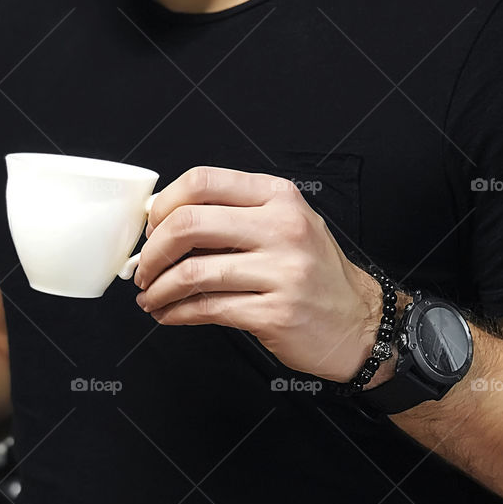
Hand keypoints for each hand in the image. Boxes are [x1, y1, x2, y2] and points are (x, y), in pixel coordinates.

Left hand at [134, 167, 381, 382]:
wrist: (359, 322)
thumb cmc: (313, 273)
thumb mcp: (284, 225)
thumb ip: (233, 216)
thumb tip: (162, 224)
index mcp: (277, 197)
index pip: (202, 181)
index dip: (163, 205)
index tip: (151, 228)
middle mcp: (282, 228)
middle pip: (189, 224)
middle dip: (152, 250)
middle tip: (143, 269)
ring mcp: (282, 271)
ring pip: (193, 272)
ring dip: (159, 288)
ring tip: (150, 297)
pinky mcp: (276, 313)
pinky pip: (207, 309)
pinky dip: (176, 313)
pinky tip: (168, 314)